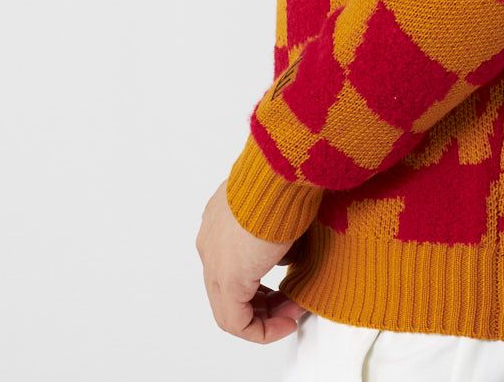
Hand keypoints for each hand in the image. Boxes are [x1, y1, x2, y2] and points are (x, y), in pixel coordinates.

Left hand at [196, 178, 307, 342]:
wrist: (279, 172)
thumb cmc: (286, 176)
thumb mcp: (280, 204)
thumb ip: (278, 227)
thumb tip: (293, 251)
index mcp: (221, 219)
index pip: (233, 261)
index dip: (261, 277)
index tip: (288, 281)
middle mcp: (210, 242)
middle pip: (229, 288)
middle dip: (264, 301)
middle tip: (292, 302)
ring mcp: (214, 261)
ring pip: (230, 308)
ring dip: (264, 317)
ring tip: (292, 314)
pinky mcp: (228, 279)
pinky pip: (235, 321)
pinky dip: (261, 330)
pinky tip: (286, 323)